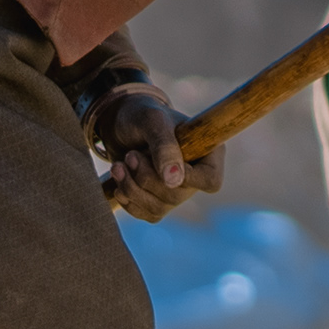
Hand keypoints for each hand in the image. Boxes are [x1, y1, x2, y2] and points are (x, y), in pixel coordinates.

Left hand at [93, 87, 222, 220]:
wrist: (120, 123)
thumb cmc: (142, 114)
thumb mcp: (153, 121)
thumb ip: (165, 147)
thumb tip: (174, 181)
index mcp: (207, 152)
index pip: (210, 180)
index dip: (188, 180)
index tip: (161, 165)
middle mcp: (196, 175)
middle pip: (177, 195)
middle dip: (146, 178)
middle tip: (129, 155)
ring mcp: (178, 191)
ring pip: (159, 208)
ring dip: (132, 189)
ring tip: (117, 166)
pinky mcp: (158, 201)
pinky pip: (146, 213)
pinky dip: (128, 200)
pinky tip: (119, 180)